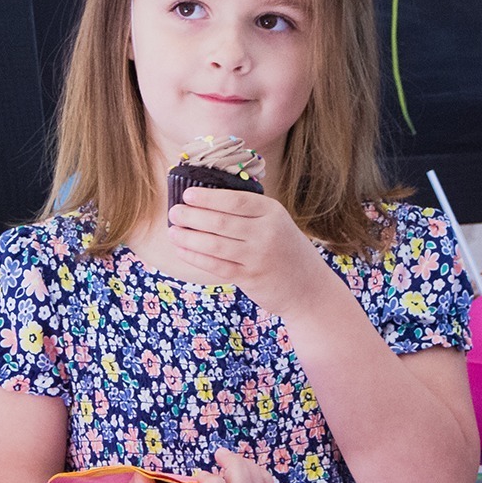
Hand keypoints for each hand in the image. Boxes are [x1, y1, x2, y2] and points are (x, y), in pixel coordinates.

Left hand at [168, 187, 335, 317]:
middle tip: (174, 212)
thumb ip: (249, 212)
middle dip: (192, 216)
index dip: (208, 197)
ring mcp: (258, 257)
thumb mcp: (276, 222)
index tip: (187, 195)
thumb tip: (205, 201)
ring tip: (172, 231)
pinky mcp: (250, 278)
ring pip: (214, 244)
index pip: (235, 201)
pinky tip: (182, 250)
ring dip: (188, 237)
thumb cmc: (286, 250)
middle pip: (220, 222)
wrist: (309, 287)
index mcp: (272, 212)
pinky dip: (195, 257)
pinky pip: (216, 265)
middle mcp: (266, 232)